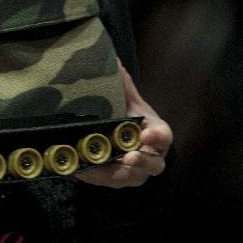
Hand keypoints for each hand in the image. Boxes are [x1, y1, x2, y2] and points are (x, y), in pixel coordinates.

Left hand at [75, 60, 172, 187]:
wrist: (134, 143)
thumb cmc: (137, 122)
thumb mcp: (133, 104)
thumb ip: (125, 87)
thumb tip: (114, 61)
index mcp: (158, 135)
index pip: (163, 137)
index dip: (157, 138)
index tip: (145, 135)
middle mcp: (152, 157)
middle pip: (151, 164)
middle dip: (140, 162)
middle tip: (127, 157)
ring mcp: (138, 172)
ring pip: (129, 177)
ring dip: (111, 174)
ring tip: (92, 167)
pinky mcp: (121, 180)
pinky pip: (109, 182)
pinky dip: (95, 177)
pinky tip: (80, 171)